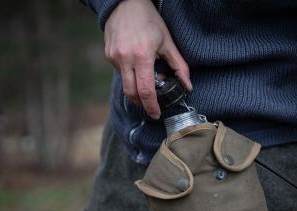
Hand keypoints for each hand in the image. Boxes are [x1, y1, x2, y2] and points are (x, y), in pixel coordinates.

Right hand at [104, 0, 192, 118]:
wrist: (125, 3)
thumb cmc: (149, 21)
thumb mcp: (168, 42)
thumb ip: (179, 66)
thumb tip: (188, 86)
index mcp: (142, 56)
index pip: (145, 91)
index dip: (151, 106)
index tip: (156, 114)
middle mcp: (125, 59)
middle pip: (132, 93)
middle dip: (142, 103)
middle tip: (153, 105)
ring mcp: (114, 58)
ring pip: (125, 84)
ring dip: (137, 89)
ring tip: (148, 78)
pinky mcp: (108, 56)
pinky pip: (120, 73)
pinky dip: (130, 76)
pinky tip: (138, 66)